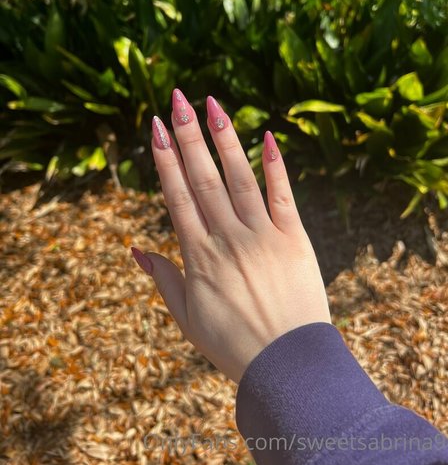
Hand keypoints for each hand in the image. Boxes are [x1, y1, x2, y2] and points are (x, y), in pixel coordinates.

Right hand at [132, 89, 330, 383]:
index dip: (165, 159)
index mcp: (199, 256)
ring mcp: (263, 235)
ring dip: (225, 139)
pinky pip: (283, 195)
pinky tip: (267, 136)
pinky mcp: (294, 238)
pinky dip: (275, 165)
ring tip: (212, 105)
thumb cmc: (233, 345)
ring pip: (240, 178)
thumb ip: (164, 279)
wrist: (287, 365)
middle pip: (204, 177)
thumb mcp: (188, 319)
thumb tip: (136, 249)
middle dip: (188, 135)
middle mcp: (228, 238)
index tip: (154, 127)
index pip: (178, 195)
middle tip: (177, 99)